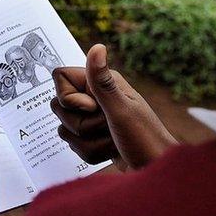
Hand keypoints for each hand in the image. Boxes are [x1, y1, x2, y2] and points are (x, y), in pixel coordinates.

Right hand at [51, 44, 177, 169]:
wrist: (156, 169)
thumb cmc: (145, 139)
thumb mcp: (121, 110)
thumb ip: (102, 82)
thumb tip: (97, 47)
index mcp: (102, 82)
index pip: (60, 77)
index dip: (69, 97)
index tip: (92, 107)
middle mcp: (96, 95)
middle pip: (59, 107)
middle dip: (81, 125)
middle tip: (107, 126)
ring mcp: (93, 116)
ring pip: (66, 128)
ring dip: (88, 142)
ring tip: (112, 141)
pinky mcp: (93, 135)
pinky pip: (74, 143)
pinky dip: (91, 152)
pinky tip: (110, 151)